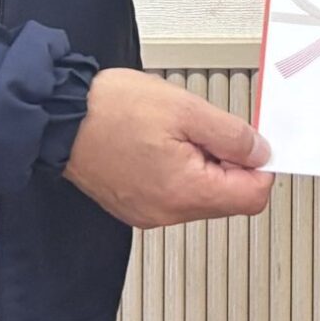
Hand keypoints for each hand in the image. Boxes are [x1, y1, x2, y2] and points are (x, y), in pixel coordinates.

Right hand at [62, 67, 274, 227]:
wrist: (58, 118)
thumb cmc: (110, 109)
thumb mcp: (185, 108)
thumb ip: (231, 135)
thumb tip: (261, 153)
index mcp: (185, 192)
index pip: (252, 197)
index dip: (260, 166)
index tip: (251, 142)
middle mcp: (168, 212)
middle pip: (228, 200)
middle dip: (229, 164)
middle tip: (205, 129)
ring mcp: (149, 212)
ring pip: (202, 197)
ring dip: (204, 166)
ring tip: (177, 133)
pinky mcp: (135, 205)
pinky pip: (176, 195)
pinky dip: (180, 171)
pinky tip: (161, 144)